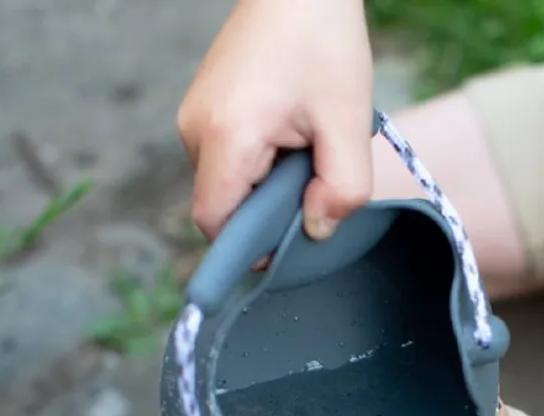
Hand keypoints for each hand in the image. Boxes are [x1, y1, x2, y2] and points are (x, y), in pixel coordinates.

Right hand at [177, 0, 373, 240]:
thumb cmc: (322, 41)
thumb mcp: (348, 122)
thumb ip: (341, 189)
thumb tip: (317, 231)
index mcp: (225, 136)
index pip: (215, 222)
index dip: (248, 246)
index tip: (287, 240)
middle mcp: (195, 130)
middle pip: (223, 206)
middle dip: (267, 210)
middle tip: (311, 177)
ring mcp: (194, 118)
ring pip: (228, 184)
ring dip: (267, 184)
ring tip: (302, 144)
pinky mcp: (204, 110)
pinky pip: (228, 160)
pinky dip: (260, 162)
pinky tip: (288, 132)